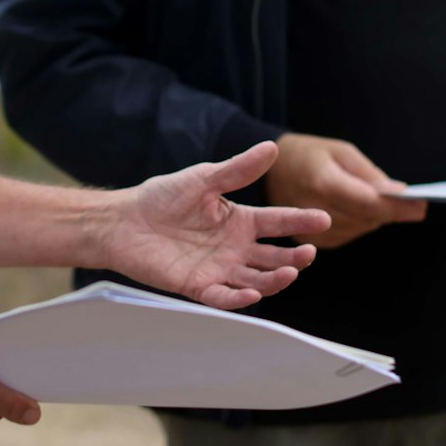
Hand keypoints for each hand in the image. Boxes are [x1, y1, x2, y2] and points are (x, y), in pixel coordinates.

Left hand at [100, 141, 329, 309]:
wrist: (124, 221)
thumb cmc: (162, 198)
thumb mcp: (203, 178)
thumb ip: (237, 170)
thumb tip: (271, 148)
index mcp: (239, 221)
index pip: (278, 222)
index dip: (300, 221)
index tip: (322, 219)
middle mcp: (234, 248)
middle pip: (274, 257)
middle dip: (294, 257)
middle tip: (309, 253)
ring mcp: (218, 268)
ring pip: (256, 279)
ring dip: (275, 279)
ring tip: (289, 273)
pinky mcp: (198, 286)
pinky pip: (224, 297)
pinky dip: (239, 297)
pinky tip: (252, 292)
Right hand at [264, 132, 428, 248]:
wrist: (268, 171)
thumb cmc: (307, 154)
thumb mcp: (339, 150)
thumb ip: (369, 174)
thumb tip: (400, 193)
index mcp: (322, 182)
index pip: (368, 203)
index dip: (397, 207)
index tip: (422, 206)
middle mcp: (312, 209)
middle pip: (366, 219)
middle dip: (390, 211)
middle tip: (411, 204)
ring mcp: (307, 229)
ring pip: (358, 230)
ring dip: (375, 218)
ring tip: (382, 203)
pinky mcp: (306, 241)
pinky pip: (345, 237)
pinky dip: (358, 225)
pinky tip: (358, 211)